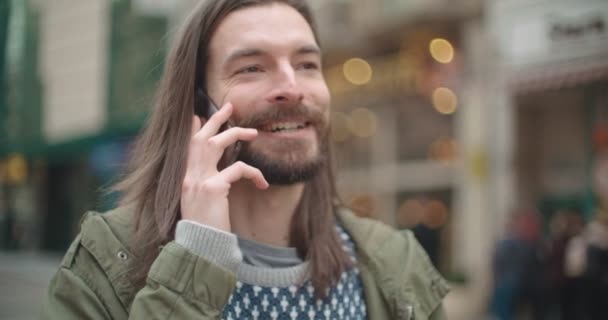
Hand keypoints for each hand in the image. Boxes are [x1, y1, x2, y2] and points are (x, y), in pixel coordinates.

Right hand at [180, 103, 268, 231]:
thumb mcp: (199, 205)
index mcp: (184, 179)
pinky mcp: (213, 188)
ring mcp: (198, 180)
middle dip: (216, 119)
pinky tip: (262, 183)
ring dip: (236, 134)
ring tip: (253, 133)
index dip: (193, 130)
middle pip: (201, 138)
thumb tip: (215, 176)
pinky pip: (238, 169)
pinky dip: (254, 173)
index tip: (198, 116)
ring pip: (217, 144)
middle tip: (229, 106)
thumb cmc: (204, 229)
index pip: (186, 146)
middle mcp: (187, 176)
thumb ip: (202, 186)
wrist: (201, 248)